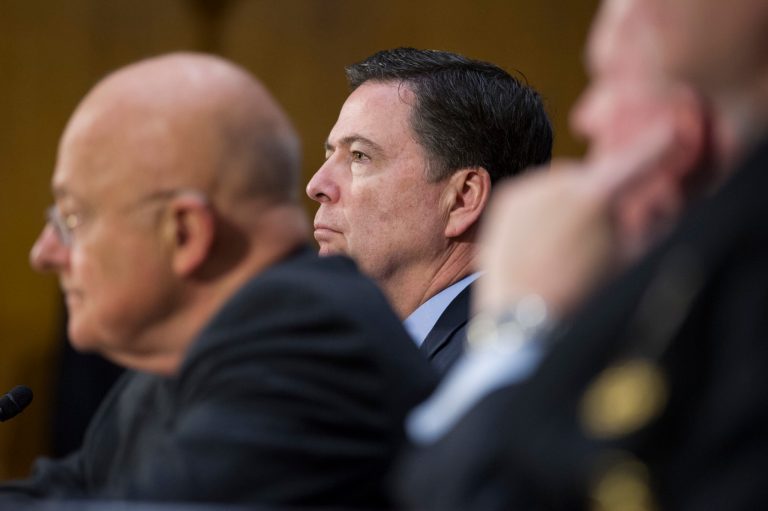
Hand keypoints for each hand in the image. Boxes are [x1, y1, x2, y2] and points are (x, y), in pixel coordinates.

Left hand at [475, 126, 676, 319]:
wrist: (523, 319)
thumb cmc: (585, 297)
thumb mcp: (632, 259)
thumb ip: (649, 218)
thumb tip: (656, 194)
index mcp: (597, 196)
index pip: (638, 159)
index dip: (660, 145)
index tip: (673, 131)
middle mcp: (558, 183)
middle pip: (595, 175)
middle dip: (602, 192)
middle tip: (601, 230)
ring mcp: (529, 188)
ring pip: (563, 182)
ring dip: (571, 199)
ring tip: (566, 243)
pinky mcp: (508, 199)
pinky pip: (538, 192)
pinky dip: (544, 206)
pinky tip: (543, 240)